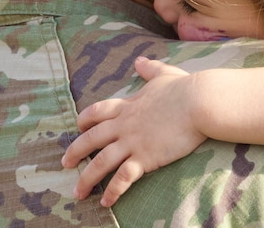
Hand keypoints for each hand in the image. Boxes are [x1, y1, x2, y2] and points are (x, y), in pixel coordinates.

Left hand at [62, 57, 206, 206]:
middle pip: (90, 139)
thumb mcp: (164, 74)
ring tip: (78, 192)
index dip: (85, 120)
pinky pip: (122, 177)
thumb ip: (149, 68)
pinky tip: (106, 202)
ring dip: (87, 179)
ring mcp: (133, 141)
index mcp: (128, 105)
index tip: (78, 127)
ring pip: (100, 162)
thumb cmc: (185, 88)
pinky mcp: (145, 157)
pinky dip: (112, 191)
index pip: (98, 112)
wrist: (199, 102)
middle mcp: (125, 124)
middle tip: (65, 164)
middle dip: (75, 152)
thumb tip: (139, 61)